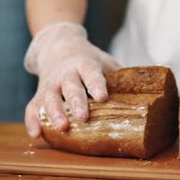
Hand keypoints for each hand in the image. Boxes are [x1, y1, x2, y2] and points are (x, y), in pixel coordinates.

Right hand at [23, 22, 120, 137]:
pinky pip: (32, 107)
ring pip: (49, 97)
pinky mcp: (39, 93)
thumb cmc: (88, 60)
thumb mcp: (104, 61)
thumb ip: (120, 76)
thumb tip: (147, 91)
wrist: (56, 45)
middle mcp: (66, 73)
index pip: (92, 73)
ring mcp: (51, 84)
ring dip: (54, 113)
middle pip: (70, 87)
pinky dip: (32, 120)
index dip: (97, 84)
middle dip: (75, 102)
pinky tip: (37, 135)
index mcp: (85, 64)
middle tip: (82, 117)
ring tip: (62, 128)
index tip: (102, 96)